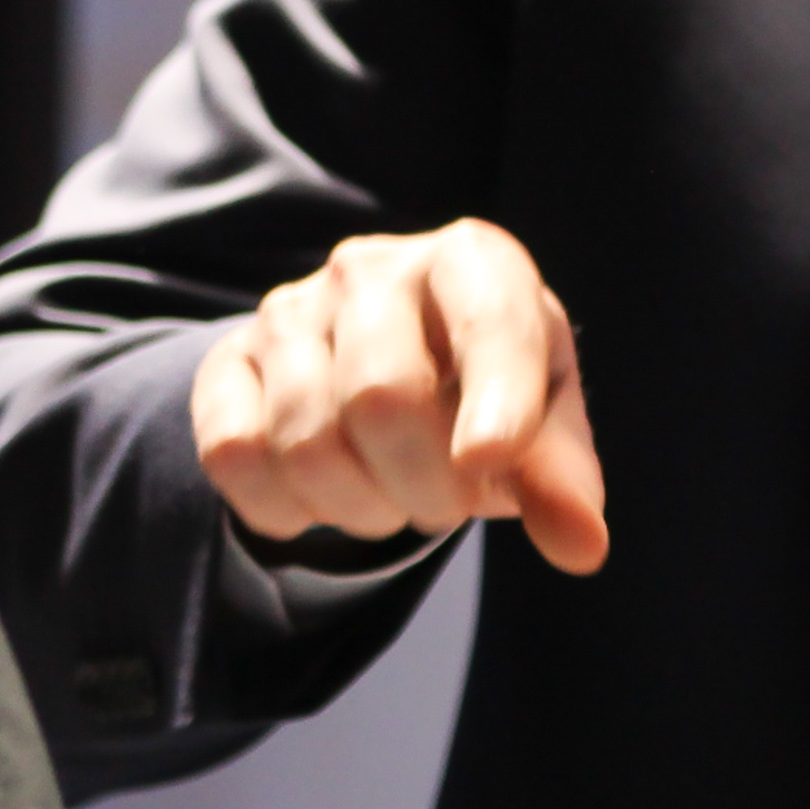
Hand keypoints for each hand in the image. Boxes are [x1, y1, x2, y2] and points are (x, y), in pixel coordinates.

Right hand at [188, 219, 608, 573]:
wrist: (391, 364)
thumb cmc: (487, 389)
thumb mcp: (540, 421)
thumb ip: (559, 478)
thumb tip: (582, 547)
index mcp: (472, 261)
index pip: (487, 324)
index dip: (492, 400)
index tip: (489, 467)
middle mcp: (373, 268)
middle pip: (382, 397)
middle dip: (425, 486)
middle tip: (450, 505)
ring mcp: (289, 310)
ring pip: (307, 441)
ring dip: (362, 509)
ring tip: (394, 498)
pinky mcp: (226, 362)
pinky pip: (234, 457)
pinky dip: (287, 510)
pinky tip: (325, 497)